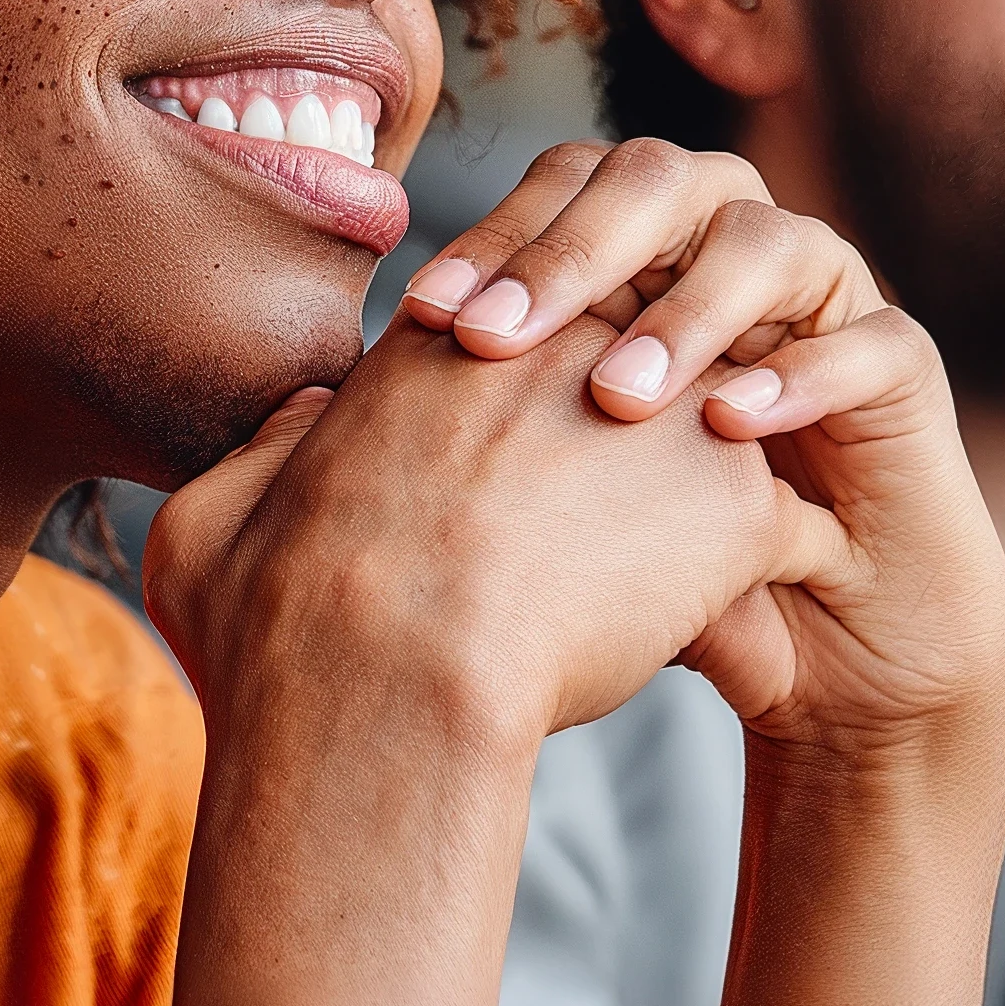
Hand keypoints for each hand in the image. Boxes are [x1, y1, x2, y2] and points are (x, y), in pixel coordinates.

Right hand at [144, 305, 815, 777]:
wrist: (386, 682)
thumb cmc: (283, 620)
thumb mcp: (214, 519)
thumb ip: (263, 452)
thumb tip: (301, 419)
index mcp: (443, 349)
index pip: (521, 323)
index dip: (533, 386)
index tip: (529, 465)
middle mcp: (564, 347)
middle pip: (635, 343)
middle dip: (643, 409)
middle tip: (643, 496)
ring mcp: (660, 411)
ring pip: (725, 412)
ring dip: (720, 475)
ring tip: (719, 554)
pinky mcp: (732, 500)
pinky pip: (789, 518)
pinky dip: (780, 563)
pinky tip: (762, 614)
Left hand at [389, 139, 1004, 800]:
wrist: (825, 656)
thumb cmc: (665, 578)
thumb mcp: (549, 514)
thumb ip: (453, 448)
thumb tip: (303, 414)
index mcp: (640, 261)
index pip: (560, 196)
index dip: (490, 241)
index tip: (415, 323)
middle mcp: (728, 253)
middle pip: (658, 182)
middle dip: (573, 254)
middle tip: (500, 342)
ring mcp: (823, 301)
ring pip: (766, 240)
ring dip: (688, 309)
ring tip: (620, 394)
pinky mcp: (901, 369)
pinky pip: (866, 340)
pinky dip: (799, 374)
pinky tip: (736, 424)